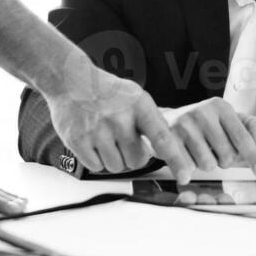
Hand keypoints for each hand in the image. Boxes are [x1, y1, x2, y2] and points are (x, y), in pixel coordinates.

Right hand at [46, 67, 196, 182]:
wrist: (71, 80)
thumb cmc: (108, 93)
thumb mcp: (136, 97)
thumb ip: (153, 121)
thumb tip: (172, 149)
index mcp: (139, 105)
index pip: (163, 137)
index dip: (176, 159)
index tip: (184, 175)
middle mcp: (119, 117)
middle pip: (138, 161)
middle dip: (132, 156)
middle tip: (123, 140)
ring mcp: (97, 130)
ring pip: (117, 167)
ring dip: (114, 159)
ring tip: (106, 138)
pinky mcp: (78, 140)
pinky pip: (97, 167)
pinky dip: (96, 159)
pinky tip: (93, 141)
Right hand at [161, 98, 255, 175]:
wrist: (166, 121)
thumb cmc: (204, 124)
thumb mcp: (231, 120)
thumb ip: (253, 128)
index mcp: (221, 107)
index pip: (242, 137)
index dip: (253, 156)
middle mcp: (202, 113)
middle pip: (227, 156)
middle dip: (224, 160)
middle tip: (213, 148)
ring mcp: (184, 125)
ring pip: (208, 165)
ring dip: (206, 164)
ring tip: (198, 151)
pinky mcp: (168, 140)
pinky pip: (188, 168)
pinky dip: (190, 169)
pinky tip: (186, 156)